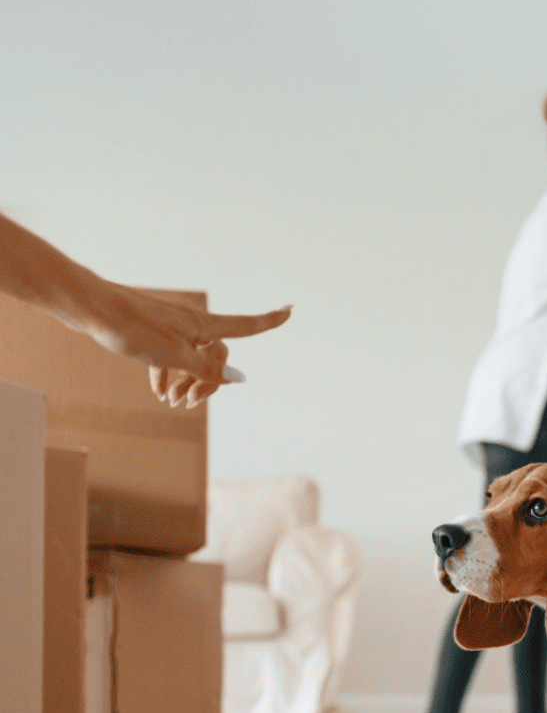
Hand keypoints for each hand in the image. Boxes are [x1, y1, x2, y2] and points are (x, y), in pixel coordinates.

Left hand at [87, 282, 290, 408]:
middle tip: (190, 404)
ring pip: (192, 359)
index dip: (269, 321)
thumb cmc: (131, 328)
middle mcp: (192, 323)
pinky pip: (172, 355)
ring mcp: (173, 326)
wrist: (89, 308)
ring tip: (170, 401)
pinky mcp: (154, 331)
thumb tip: (238, 377)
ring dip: (186, 382)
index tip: (291, 310)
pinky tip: (158, 390)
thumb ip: (208, 367)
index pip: (246, 325)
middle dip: (209, 382)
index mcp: (203, 325)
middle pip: (217, 355)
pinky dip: (169, 373)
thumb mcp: (173, 355)